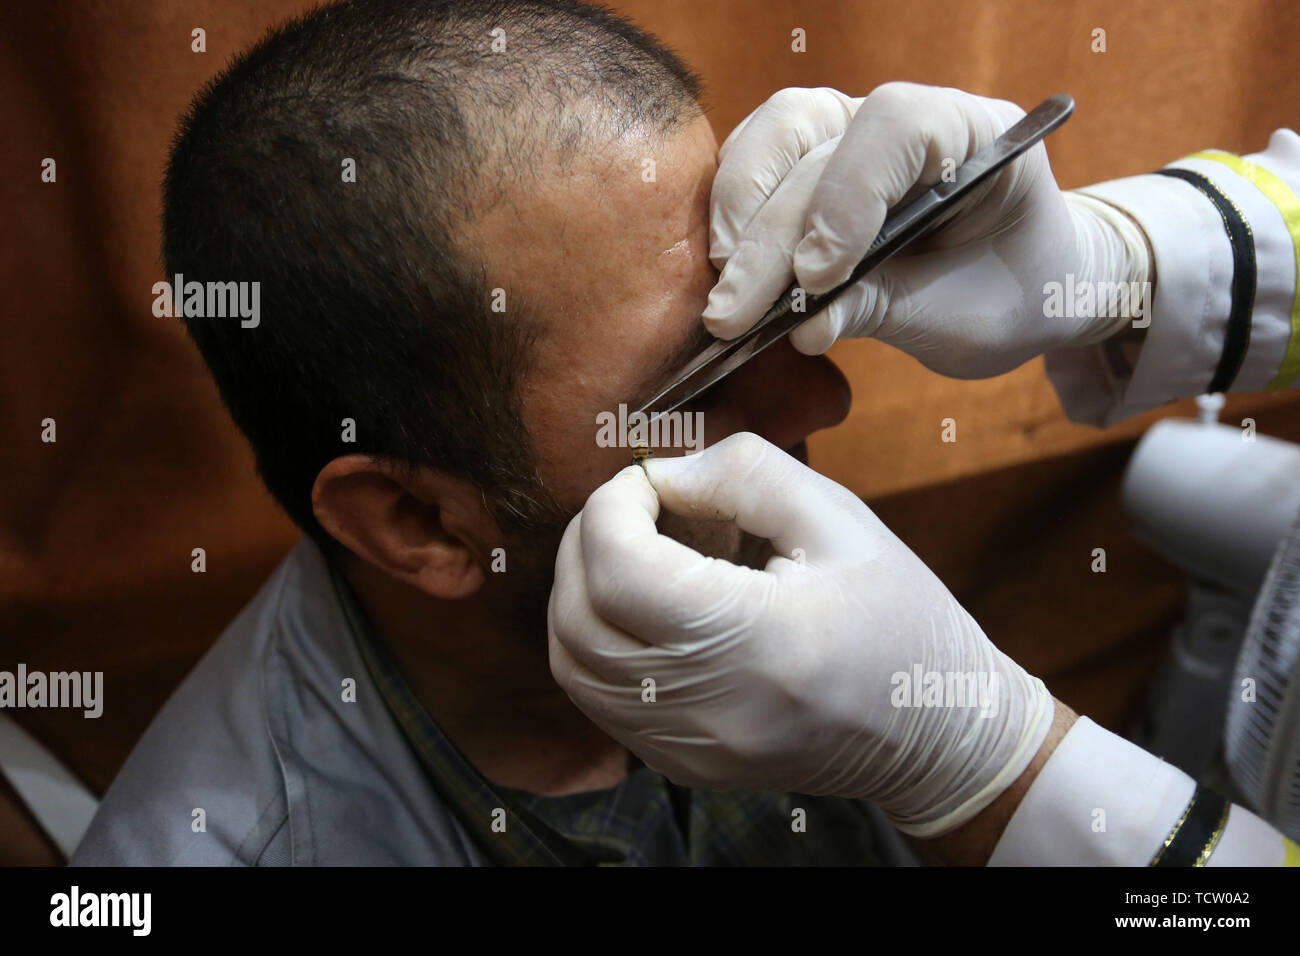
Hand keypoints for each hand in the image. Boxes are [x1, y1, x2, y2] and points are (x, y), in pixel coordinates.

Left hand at [547, 433, 1054, 835]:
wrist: (937, 733)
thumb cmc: (898, 613)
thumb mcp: (839, 517)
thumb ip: (741, 473)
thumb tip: (657, 477)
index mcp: (760, 640)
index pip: (621, 571)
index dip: (611, 508)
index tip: (644, 481)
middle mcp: (711, 709)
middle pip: (580, 619)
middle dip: (585, 543)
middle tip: (630, 508)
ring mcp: (690, 750)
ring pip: (571, 666)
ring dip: (578, 593)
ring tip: (628, 551)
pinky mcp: (683, 767)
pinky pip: (598, 701)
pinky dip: (593, 642)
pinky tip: (639, 608)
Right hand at [705, 83, 1148, 377]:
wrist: (1017, 288)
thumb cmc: (1007, 294)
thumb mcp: (961, 317)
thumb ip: (885, 308)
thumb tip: (802, 328)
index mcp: (971, 132)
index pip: (894, 126)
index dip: (845, 196)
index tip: (817, 277)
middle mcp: (902, 118)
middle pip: (813, 144)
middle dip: (768, 237)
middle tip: (734, 314)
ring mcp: (849, 132)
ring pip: (773, 136)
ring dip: (735, 214)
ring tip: (724, 295)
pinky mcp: (808, 164)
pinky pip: (754, 166)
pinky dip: (730, 216)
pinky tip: (723, 274)